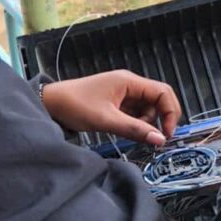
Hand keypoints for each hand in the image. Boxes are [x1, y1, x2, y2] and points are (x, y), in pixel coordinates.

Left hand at [41, 70, 181, 145]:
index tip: (167, 133)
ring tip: (132, 134)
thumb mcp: (106, 120)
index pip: (163, 92)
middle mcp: (129, 84)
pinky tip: (126, 131)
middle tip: (156, 138)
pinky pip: (135, 113)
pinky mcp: (116, 103)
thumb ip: (134, 129)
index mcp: (129, 81)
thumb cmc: (74, 105)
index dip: (170, 112)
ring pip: (147, 108)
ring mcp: (123, 93)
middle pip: (158, 100)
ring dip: (146, 123)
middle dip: (160, 119)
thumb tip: (160, 139)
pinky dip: (136, 124)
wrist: (50, 104)